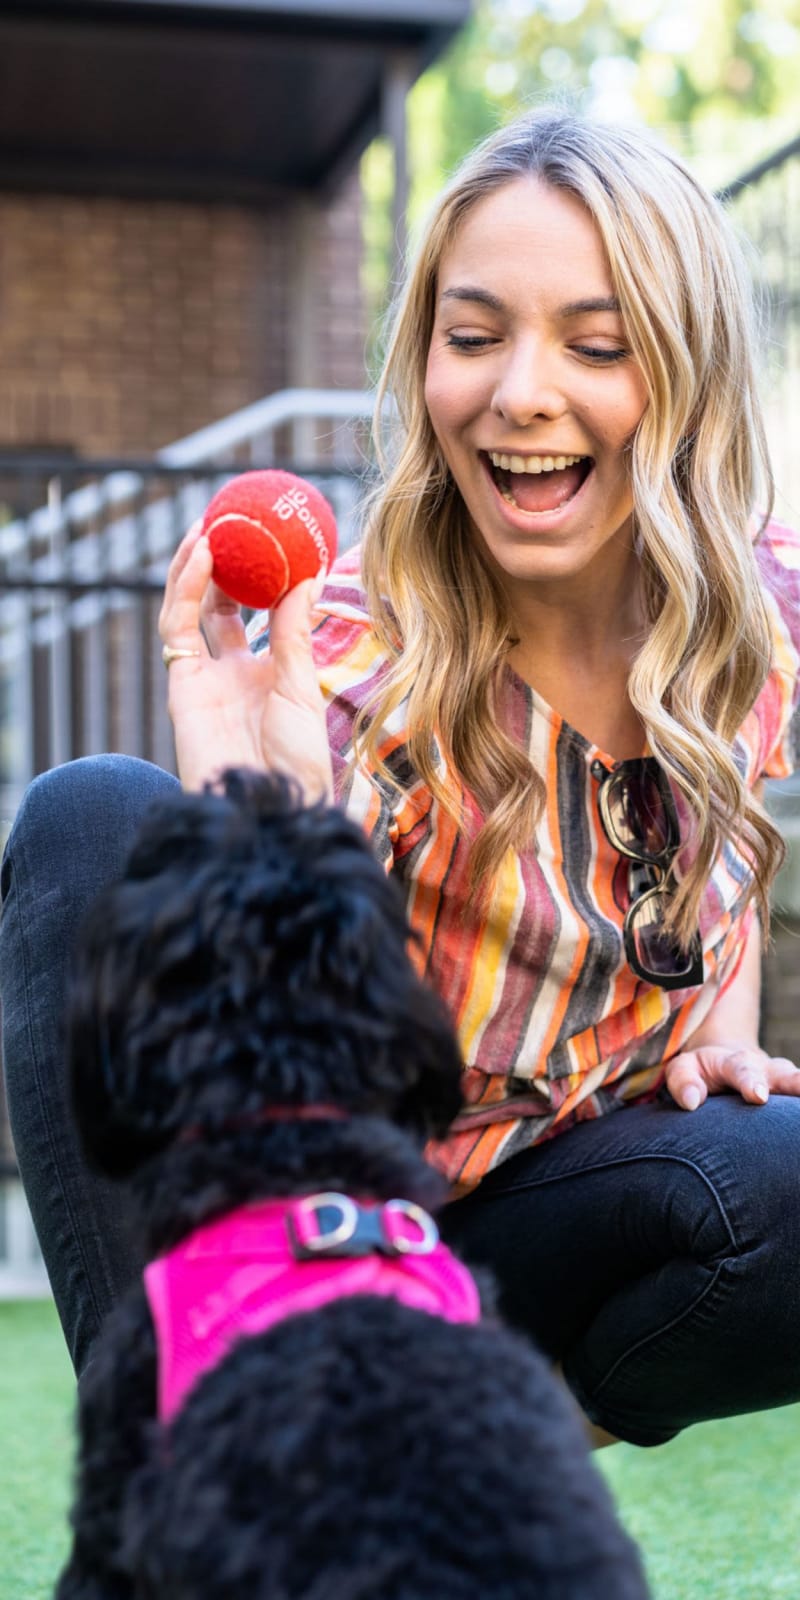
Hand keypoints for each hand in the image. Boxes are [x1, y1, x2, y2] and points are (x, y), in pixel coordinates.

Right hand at [158, 522, 333, 798]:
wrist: (272, 806)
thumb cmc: (296, 762)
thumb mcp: (302, 689)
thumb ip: (295, 634)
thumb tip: (309, 576)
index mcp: (262, 676)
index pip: (252, 617)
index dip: (253, 579)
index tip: (266, 540)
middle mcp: (228, 674)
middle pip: (213, 608)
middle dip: (215, 566)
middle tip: (227, 521)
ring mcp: (202, 679)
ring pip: (187, 610)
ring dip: (194, 567)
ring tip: (208, 525)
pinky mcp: (181, 686)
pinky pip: (178, 628)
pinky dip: (186, 589)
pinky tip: (202, 554)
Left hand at [665, 1042, 799, 1110]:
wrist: (727, 1061)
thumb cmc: (701, 1071)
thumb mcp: (683, 1070)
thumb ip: (684, 1082)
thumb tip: (691, 1102)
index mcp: (735, 1062)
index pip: (742, 1069)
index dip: (751, 1081)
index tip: (758, 1096)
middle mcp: (765, 1070)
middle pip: (782, 1073)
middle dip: (794, 1083)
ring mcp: (782, 1083)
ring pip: (796, 1084)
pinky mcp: (789, 1097)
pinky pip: (796, 1105)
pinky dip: (799, 1111)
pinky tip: (799, 1137)